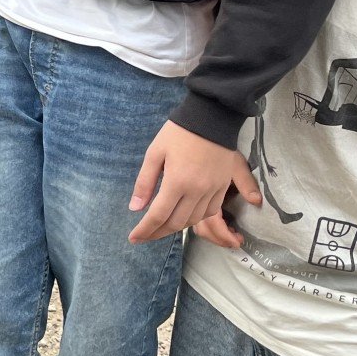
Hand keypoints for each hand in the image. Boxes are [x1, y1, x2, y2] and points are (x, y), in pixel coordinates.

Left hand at [129, 121, 260, 241]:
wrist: (212, 117)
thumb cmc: (178, 132)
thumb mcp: (155, 153)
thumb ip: (145, 182)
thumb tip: (135, 208)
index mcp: (177, 182)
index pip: (158, 215)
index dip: (145, 230)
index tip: (133, 238)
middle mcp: (196, 190)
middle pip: (176, 223)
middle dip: (158, 232)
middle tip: (145, 234)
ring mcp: (212, 190)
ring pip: (194, 220)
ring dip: (176, 227)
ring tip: (162, 226)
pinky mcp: (223, 186)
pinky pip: (210, 212)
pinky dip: (196, 218)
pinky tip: (185, 214)